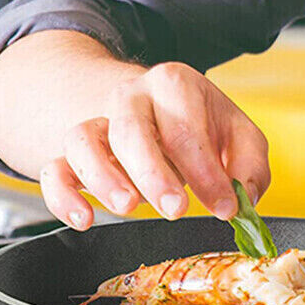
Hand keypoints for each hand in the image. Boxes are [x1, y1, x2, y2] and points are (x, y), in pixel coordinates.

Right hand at [38, 62, 269, 229]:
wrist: (155, 108)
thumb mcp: (239, 135)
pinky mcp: (72, 154)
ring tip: (128, 207)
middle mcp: (130, 98)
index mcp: (174, 85)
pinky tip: (84, 219)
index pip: (185, 128)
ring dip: (102, 177)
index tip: (224, 207)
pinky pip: (54, 169)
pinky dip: (62, 196)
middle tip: (176, 208)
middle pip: (130, 128)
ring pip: (83, 140)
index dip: (206, 172)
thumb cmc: (202, 126)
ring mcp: (98, 123)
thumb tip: (243, 198)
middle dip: (153, 172)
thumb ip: (250, 165)